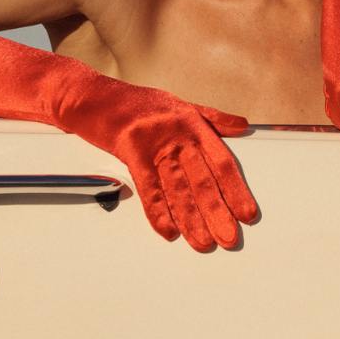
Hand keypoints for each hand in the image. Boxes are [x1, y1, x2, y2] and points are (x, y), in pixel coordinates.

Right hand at [55, 79, 256, 251]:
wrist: (93, 96)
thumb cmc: (135, 102)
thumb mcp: (179, 104)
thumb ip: (212, 118)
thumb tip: (242, 126)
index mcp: (192, 122)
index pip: (221, 160)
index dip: (235, 189)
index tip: (246, 213)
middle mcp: (177, 132)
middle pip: (202, 179)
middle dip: (217, 212)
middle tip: (228, 237)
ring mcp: (154, 142)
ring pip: (177, 187)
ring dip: (191, 219)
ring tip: (202, 241)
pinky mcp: (131, 151)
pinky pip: (149, 187)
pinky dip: (158, 211)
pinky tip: (169, 230)